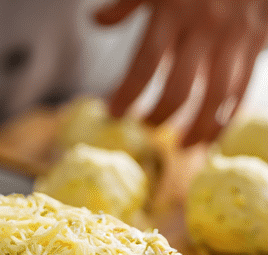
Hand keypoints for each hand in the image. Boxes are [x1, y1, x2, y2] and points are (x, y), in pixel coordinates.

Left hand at [94, 0, 267, 144]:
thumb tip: (96, 21)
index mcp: (173, 11)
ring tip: (181, 146)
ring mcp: (232, 39)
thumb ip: (129, 2)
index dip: (126, 95)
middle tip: (146, 128)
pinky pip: (240, 92)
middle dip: (158, 118)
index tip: (113, 112)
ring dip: (195, 130)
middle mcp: (203, 28)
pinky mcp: (255, 45)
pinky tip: (210, 136)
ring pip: (213, 100)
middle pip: (177, 91)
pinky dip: (224, 120)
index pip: (143, 66)